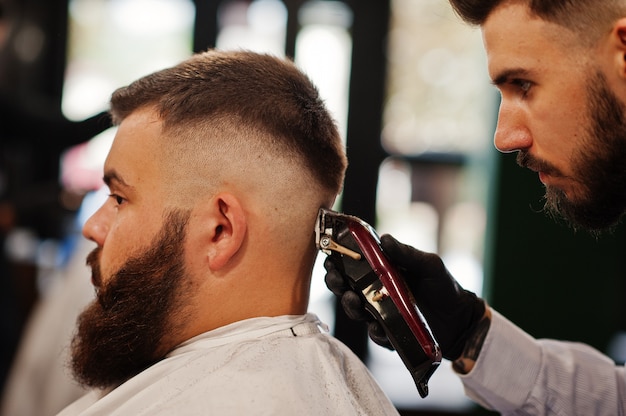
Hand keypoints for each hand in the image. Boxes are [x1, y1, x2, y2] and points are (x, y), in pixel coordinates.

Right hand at [324, 233, 485, 360]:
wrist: (462, 320)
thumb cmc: (444, 287)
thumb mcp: (430, 265)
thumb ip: (407, 253)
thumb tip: (384, 239)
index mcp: (382, 272)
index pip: (354, 264)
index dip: (338, 260)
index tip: (330, 257)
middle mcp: (376, 292)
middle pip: (347, 287)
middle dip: (336, 282)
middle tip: (335, 278)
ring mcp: (381, 313)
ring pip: (356, 310)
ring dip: (349, 305)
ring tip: (353, 300)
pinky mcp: (389, 334)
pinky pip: (376, 333)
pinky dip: (374, 331)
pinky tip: (377, 327)